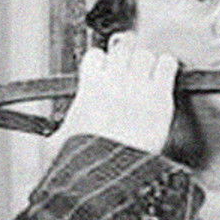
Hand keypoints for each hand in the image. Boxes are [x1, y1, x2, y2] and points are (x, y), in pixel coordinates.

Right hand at [53, 33, 177, 154]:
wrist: (113, 172)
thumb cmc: (87, 160)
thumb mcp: (59, 143)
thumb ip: (57, 131)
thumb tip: (51, 137)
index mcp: (89, 86)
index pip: (96, 55)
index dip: (103, 62)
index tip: (107, 72)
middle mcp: (114, 81)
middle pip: (123, 47)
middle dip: (127, 55)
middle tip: (131, 68)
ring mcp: (139, 87)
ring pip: (145, 53)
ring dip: (147, 62)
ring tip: (149, 74)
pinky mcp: (161, 96)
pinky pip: (167, 64)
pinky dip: (167, 66)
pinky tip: (166, 74)